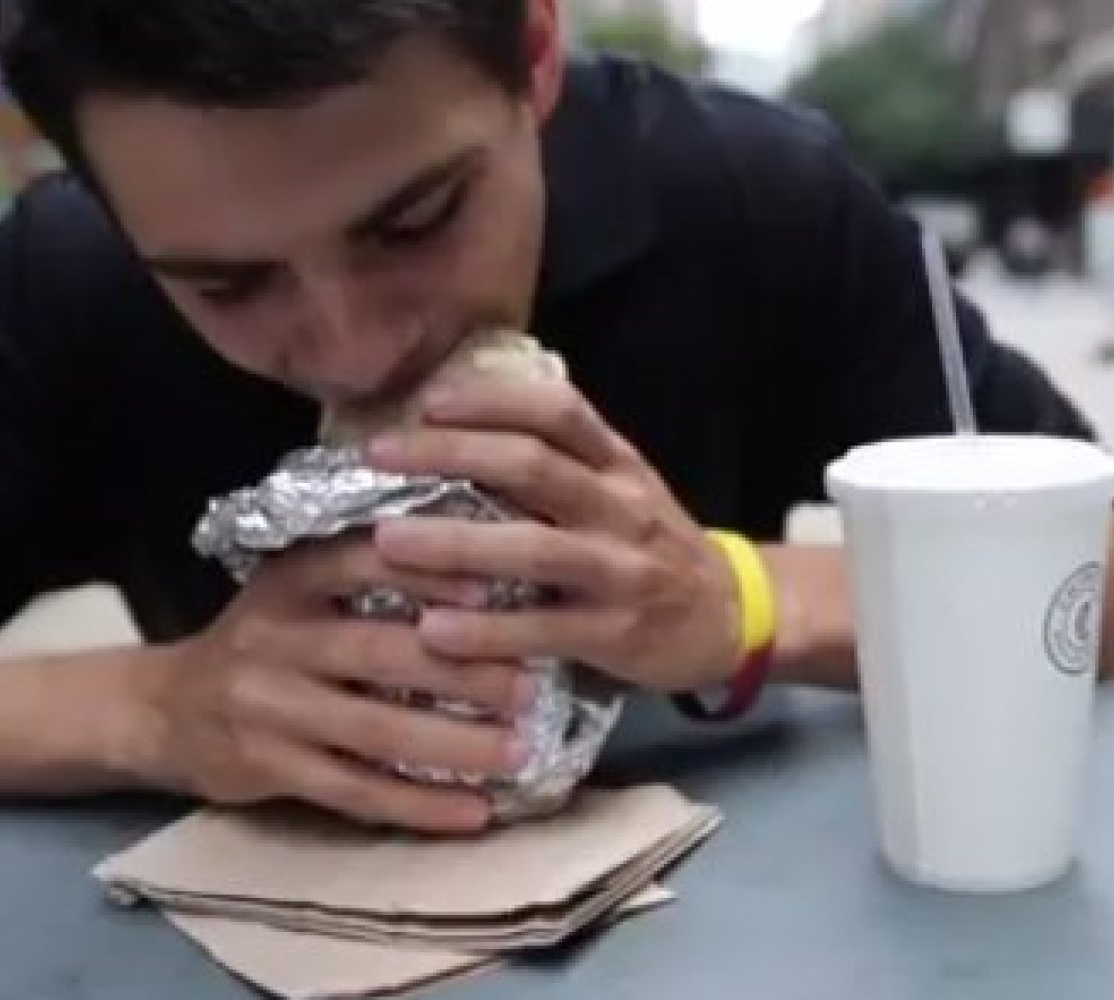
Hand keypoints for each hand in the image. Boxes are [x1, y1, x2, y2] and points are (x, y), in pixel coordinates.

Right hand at [129, 537, 534, 832]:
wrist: (164, 707)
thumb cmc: (263, 638)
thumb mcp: (299, 586)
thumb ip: (369, 569)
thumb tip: (486, 561)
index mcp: (292, 576)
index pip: (365, 560)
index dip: (427, 573)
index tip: (493, 590)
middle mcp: (276, 634)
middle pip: (381, 651)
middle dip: (464, 670)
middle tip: (533, 685)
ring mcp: (269, 705)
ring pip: (375, 729)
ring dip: (454, 744)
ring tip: (519, 753)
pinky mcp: (267, 766)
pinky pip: (355, 790)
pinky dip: (418, 805)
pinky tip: (472, 812)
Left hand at [365, 377, 739, 693]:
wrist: (734, 616)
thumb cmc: (654, 547)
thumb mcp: (623, 488)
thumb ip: (562, 459)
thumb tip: (465, 421)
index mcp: (618, 464)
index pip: (557, 411)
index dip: (491, 400)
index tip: (428, 401)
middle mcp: (620, 508)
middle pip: (531, 466)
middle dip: (450, 455)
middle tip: (380, 457)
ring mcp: (620, 571)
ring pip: (532, 548)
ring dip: (454, 543)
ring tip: (387, 541)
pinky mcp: (616, 633)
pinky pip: (543, 628)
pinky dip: (486, 629)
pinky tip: (434, 631)